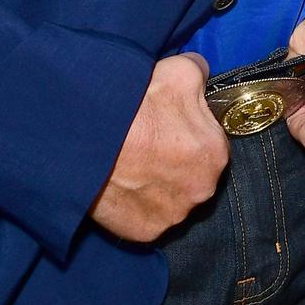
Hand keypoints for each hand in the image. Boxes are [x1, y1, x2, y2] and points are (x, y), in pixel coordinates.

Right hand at [91, 53, 228, 241]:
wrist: (88, 139)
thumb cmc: (137, 104)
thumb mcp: (179, 72)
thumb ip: (200, 73)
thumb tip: (203, 72)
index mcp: (216, 153)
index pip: (208, 143)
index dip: (186, 133)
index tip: (165, 127)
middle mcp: (202, 191)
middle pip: (191, 174)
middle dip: (174, 162)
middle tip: (146, 147)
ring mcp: (174, 215)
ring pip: (170, 198)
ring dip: (156, 186)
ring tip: (130, 167)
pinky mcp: (146, 231)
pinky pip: (146, 218)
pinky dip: (135, 206)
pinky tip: (121, 187)